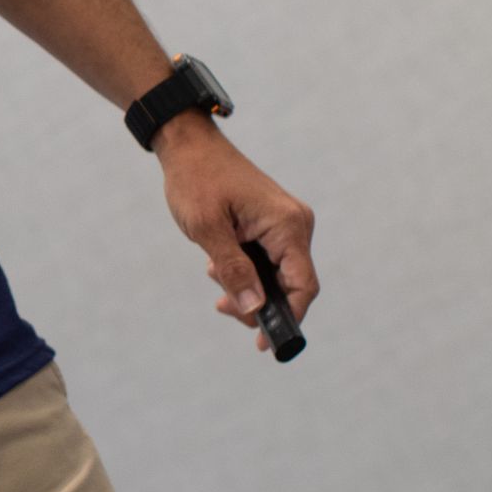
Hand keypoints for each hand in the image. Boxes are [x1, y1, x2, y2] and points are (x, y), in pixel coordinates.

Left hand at [155, 115, 317, 351]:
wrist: (188, 146)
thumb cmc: (196, 180)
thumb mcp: (208, 230)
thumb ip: (233, 270)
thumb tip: (254, 308)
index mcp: (288, 225)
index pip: (302, 285)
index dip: (288, 319)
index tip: (264, 344)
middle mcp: (295, 225)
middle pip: (291, 285)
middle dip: (258, 304)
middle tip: (221, 305)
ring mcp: (286, 224)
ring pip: (276, 276)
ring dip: (247, 287)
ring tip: (212, 275)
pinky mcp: (273, 224)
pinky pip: (268, 261)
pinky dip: (245, 272)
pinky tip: (217, 266)